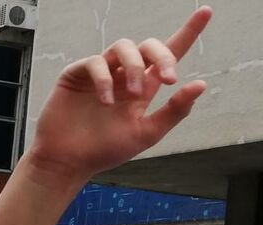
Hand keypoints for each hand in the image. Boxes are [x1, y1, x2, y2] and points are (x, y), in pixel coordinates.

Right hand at [27, 8, 209, 183]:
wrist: (67, 162)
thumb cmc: (103, 151)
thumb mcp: (146, 134)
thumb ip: (174, 111)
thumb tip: (200, 84)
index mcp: (142, 88)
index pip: (168, 55)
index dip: (188, 32)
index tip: (206, 12)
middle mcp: (122, 76)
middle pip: (148, 46)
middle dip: (163, 56)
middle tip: (169, 79)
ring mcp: (99, 73)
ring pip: (123, 46)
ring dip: (135, 66)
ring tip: (134, 94)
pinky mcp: (76, 75)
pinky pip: (95, 62)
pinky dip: (105, 79)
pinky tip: (106, 101)